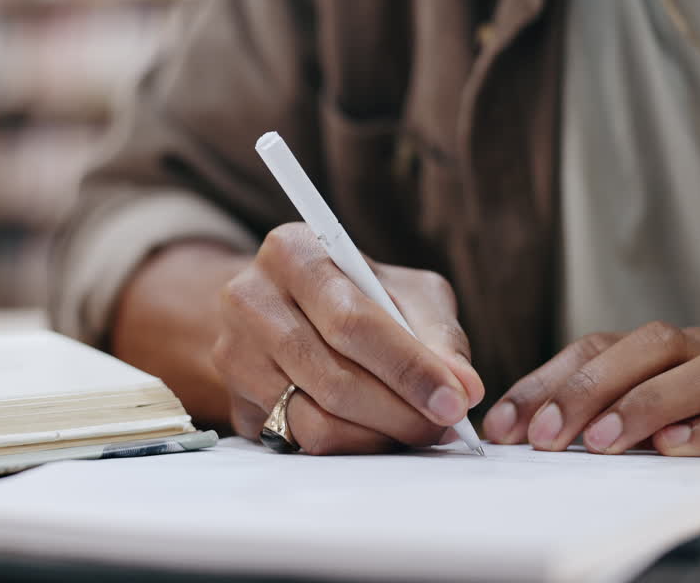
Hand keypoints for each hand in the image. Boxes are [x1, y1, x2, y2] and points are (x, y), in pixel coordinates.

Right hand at [214, 223, 483, 453]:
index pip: (353, 321)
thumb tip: (464, 388)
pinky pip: (300, 442)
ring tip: (416, 430)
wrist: (279, 307)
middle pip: (334, 378)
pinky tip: (378, 434)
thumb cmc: (353, 294)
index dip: (409, 367)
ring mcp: (234, 354)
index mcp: (292, 252)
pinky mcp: (235, 402)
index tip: (455, 400)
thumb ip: (437, 332)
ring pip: (316, 420)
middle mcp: (250, 299)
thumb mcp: (401, 290)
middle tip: (443, 426)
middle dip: (401, 411)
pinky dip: (351, 446)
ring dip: (379, 436)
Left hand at [482, 322, 699, 474]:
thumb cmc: (672, 441)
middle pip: (648, 346)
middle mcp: (698, 354)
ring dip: (648, 404)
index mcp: (654, 348)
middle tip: (548, 436)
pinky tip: (672, 447)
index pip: (594, 347)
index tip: (506, 428)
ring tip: (603, 442)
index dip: (545, 384)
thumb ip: (568, 418)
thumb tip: (503, 430)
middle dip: (589, 389)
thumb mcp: (614, 425)